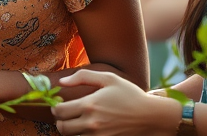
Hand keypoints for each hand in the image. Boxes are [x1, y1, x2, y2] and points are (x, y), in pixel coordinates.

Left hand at [51, 71, 179, 135]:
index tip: (60, 105)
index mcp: (90, 105)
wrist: (150, 116)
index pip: (60, 111)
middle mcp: (91, 123)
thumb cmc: (130, 94)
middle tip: (67, 115)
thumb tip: (62, 82)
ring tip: (79, 120)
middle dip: (61, 121)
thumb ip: (83, 77)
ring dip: (72, 129)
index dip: (56, 108)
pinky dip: (83, 135)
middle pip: (62, 128)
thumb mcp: (108, 78)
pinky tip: (89, 128)